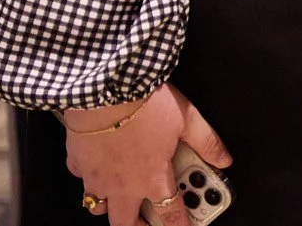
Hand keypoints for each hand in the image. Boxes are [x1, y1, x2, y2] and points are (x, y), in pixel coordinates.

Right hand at [65, 84, 231, 225]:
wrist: (106, 89)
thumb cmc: (146, 104)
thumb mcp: (188, 120)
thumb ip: (207, 142)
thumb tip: (224, 158)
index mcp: (152, 178)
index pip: (171, 215)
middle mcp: (122, 185)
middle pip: (124, 223)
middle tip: (148, 222)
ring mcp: (96, 177)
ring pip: (98, 207)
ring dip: (110, 205)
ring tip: (122, 195)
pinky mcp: (77, 164)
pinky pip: (82, 180)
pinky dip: (90, 178)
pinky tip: (100, 165)